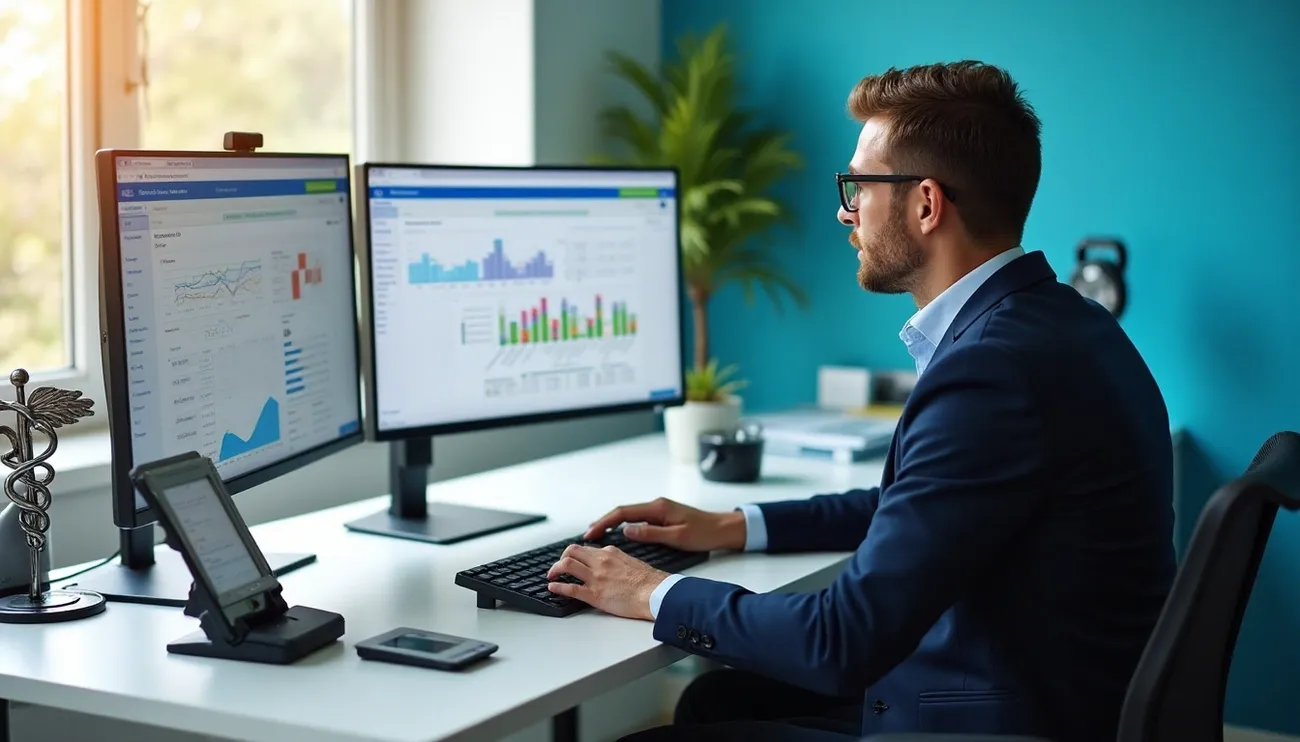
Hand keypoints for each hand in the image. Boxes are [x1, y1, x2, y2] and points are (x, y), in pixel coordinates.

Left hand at [547, 545, 666, 619]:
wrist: (655, 592)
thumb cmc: (650, 581)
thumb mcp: (633, 563)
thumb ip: (619, 562)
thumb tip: (615, 566)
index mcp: (610, 553)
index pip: (587, 549)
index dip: (577, 555)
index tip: (573, 559)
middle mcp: (600, 562)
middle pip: (572, 551)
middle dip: (562, 558)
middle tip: (559, 566)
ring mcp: (596, 577)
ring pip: (567, 565)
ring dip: (555, 569)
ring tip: (551, 575)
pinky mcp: (594, 594)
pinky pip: (570, 588)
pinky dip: (557, 587)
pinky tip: (552, 588)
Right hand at [584, 497, 745, 551]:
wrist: (724, 529)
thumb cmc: (705, 533)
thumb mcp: (678, 537)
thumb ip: (651, 534)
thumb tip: (626, 531)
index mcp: (658, 508)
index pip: (623, 513)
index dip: (604, 522)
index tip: (590, 533)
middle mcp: (656, 505)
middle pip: (622, 512)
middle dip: (603, 522)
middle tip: (587, 535)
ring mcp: (659, 510)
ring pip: (629, 515)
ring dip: (612, 523)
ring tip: (597, 535)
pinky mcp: (663, 516)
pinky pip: (637, 518)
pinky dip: (623, 524)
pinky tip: (618, 533)